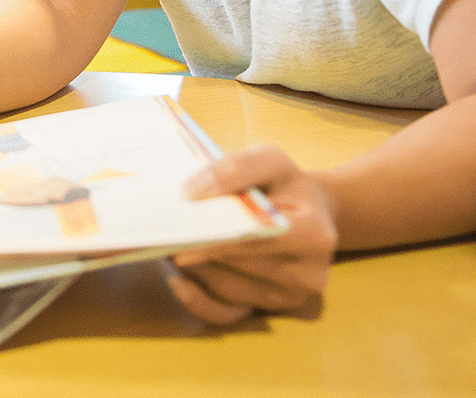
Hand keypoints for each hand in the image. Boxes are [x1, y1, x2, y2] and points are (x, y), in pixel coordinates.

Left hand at [168, 145, 337, 324]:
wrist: (310, 213)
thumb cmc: (286, 185)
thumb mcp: (271, 161)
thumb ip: (235, 168)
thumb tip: (192, 193)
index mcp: (315, 236)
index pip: (256, 240)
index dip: (217, 239)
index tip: (181, 232)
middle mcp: (307, 276)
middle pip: (238, 266)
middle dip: (198, 250)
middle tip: (160, 235)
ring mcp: (288, 298)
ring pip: (227, 289)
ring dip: (194, 269)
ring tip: (165, 245)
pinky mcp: (269, 311)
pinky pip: (226, 315)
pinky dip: (197, 300)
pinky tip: (176, 279)